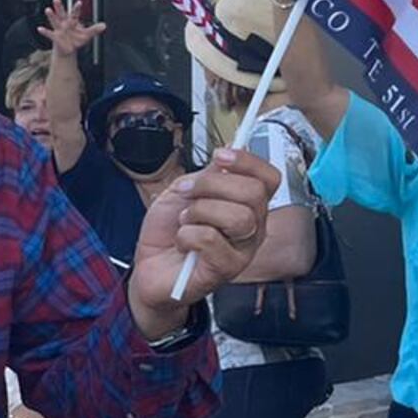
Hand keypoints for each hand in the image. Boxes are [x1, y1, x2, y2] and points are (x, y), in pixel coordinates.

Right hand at [43, 0, 103, 59]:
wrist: (67, 49)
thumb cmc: (76, 39)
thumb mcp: (86, 35)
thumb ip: (94, 29)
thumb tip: (104, 25)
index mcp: (72, 21)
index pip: (75, 13)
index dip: (77, 8)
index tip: (79, 2)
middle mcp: (64, 23)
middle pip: (61, 13)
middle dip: (59, 7)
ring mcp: (59, 29)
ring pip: (54, 21)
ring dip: (51, 16)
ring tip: (48, 10)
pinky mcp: (55, 37)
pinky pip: (49, 34)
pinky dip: (44, 32)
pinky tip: (40, 29)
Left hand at [128, 146, 281, 326]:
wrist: (149, 267)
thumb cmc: (169, 231)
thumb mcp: (185, 191)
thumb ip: (210, 172)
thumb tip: (232, 147)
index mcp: (246, 205)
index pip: (268, 178)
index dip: (248, 161)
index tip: (220, 155)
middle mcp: (253, 227)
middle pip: (254, 193)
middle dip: (211, 185)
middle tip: (187, 193)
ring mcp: (243, 250)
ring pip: (238, 218)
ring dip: (200, 212)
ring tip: (186, 221)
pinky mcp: (226, 269)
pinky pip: (212, 240)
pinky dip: (187, 235)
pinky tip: (183, 242)